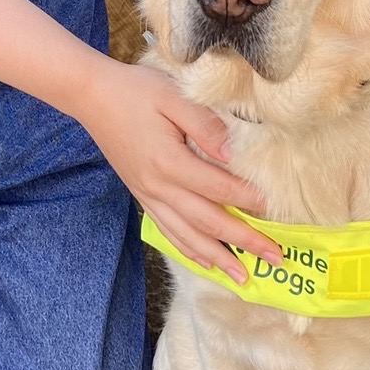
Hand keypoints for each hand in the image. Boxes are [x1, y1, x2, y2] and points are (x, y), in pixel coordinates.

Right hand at [78, 61, 281, 283]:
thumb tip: (234, 155)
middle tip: (275, 258)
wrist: (92, 96)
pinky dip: (189, 251)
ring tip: (243, 279)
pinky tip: (207, 262)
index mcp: (169, 162)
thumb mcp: (174, 97)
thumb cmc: (136, 90)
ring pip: (188, 237)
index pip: (220, 189)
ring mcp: (149, 196)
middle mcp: (159, 187)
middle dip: (244, 242)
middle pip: (209, 222)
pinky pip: (168, 232)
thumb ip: (205, 126)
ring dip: (218, 259)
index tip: (277, 211)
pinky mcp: (142, 197)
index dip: (250, 202)